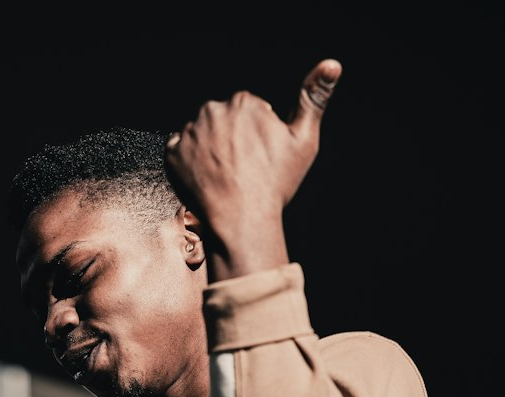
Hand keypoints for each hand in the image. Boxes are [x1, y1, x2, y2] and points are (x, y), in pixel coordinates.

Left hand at [163, 59, 341, 276]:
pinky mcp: (172, 154)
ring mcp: (190, 132)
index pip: (248, 111)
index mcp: (245, 102)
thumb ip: (314, 99)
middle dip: (231, 140)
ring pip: (201, 136)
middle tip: (243, 170)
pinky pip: (179, 153)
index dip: (257, 136)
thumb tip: (331, 66)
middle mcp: (214, 110)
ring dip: (210, 152)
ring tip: (225, 178)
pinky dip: (188, 164)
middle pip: (223, 122)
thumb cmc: (272, 186)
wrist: (240, 222)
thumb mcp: (303, 140)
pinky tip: (206, 180)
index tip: (260, 157)